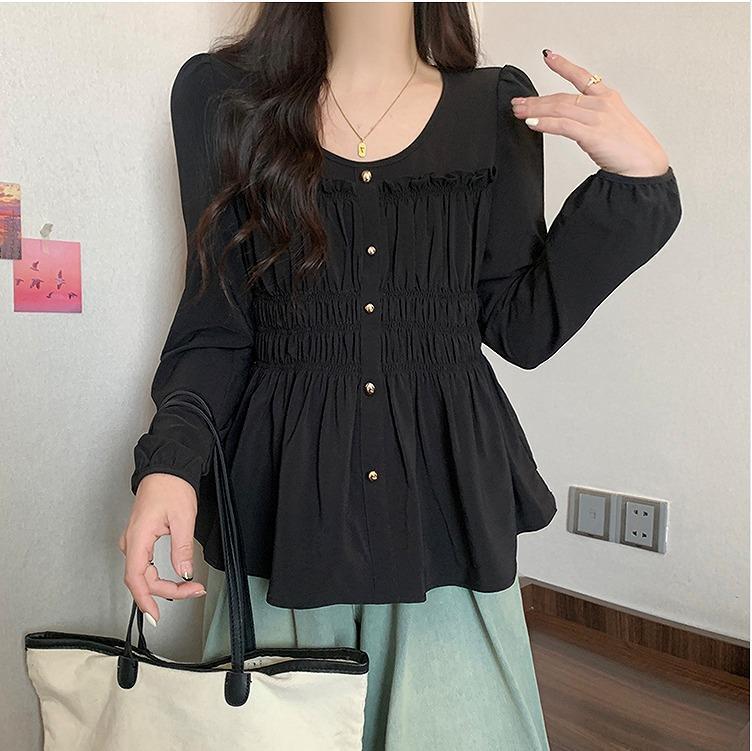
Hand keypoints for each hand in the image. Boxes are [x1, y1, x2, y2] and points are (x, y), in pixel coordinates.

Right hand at [118, 473, 206, 626]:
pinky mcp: (140, 539)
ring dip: (165, 585)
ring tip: (190, 588)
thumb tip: (184, 573)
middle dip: (168, 591)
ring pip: (144, 574)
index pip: (136, 578)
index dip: (145, 600)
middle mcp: (131, 542)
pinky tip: (174, 579)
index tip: (156, 616)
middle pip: (142, 579)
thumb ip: (182, 548)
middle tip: (194, 591)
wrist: (166, 468)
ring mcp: (134, 541)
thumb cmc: (171, 487)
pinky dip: (160, 576)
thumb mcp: (183, 518)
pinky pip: (145, 565)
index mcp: (137, 538)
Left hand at [511, 50, 669, 177]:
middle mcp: (601, 104)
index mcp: (607, 98)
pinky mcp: (592, 134)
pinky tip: (532, 123)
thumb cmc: (628, 147)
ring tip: (519, 112)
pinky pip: (563, 125)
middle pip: (562, 98)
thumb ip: (590, 119)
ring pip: (559, 109)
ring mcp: (597, 118)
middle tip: (518, 102)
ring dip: (535, 110)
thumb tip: (567, 122)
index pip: (581, 76)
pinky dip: (545, 123)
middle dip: (536, 100)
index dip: (563, 65)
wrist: (643, 163)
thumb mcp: (610, 124)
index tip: (549, 57)